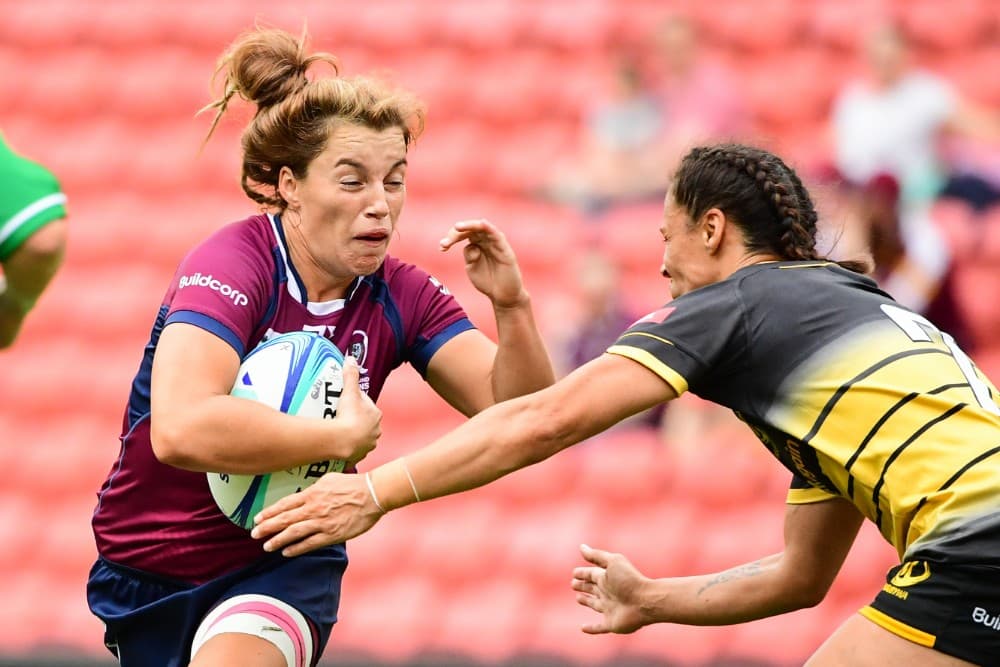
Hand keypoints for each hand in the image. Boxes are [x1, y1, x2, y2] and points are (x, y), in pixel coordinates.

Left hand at [251, 471, 381, 555]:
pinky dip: (296, 548)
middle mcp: (313, 508)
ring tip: (266, 546)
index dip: (270, 512)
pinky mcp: (332, 534)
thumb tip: (302, 494)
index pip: (285, 504)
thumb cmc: (352, 484)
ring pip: (294, 533)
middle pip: (285, 519)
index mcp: (312, 494)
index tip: (258, 519)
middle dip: (268, 527)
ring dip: (278, 540)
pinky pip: (310, 543)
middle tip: (254, 534)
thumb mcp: (329, 479)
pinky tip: (286, 552)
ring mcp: (322, 522)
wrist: (373, 494)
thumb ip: (313, 488)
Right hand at [333, 356, 381, 464]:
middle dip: (354, 419)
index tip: (345, 403)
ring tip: (338, 431)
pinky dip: (348, 447)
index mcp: (376, 414)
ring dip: (352, 434)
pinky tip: (339, 444)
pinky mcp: (359, 455)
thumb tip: (351, 358)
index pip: (366, 405)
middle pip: (364, 421)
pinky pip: (354, 450)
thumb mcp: (349, 392)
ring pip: (361, 436)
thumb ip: (351, 375)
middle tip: (339, 416)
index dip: (356, 402)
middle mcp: (376, 431)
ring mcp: (368, 444)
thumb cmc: (349, 415)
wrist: (343, 441)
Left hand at [439, 219, 527, 308]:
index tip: (442, 248)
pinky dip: (489, 228)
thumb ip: (469, 256)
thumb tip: (470, 246)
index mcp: (476, 244)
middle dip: (456, 234)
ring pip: (482, 228)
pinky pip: (496, 235)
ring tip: (457, 227)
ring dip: (470, 226)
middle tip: (446, 243)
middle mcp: (485, 241)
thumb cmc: (488, 281)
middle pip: (470, 229)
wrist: (503, 295)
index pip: (462, 234)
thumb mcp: (472, 268)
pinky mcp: (504, 248)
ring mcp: (495, 243)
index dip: (451, 238)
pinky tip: (482, 224)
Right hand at [572, 544, 648, 633]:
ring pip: (594, 604)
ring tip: (578, 598)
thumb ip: (597, 556)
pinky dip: (591, 629)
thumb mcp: (612, 562)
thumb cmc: (629, 580)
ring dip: (586, 601)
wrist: (645, 601)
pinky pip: (599, 627)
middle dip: (582, 586)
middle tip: (573, 584)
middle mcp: (607, 592)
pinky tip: (583, 628)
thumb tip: (581, 547)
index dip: (582, 573)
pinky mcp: (611, 623)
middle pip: (592, 588)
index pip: (591, 574)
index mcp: (606, 578)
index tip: (574, 573)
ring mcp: (609, 608)